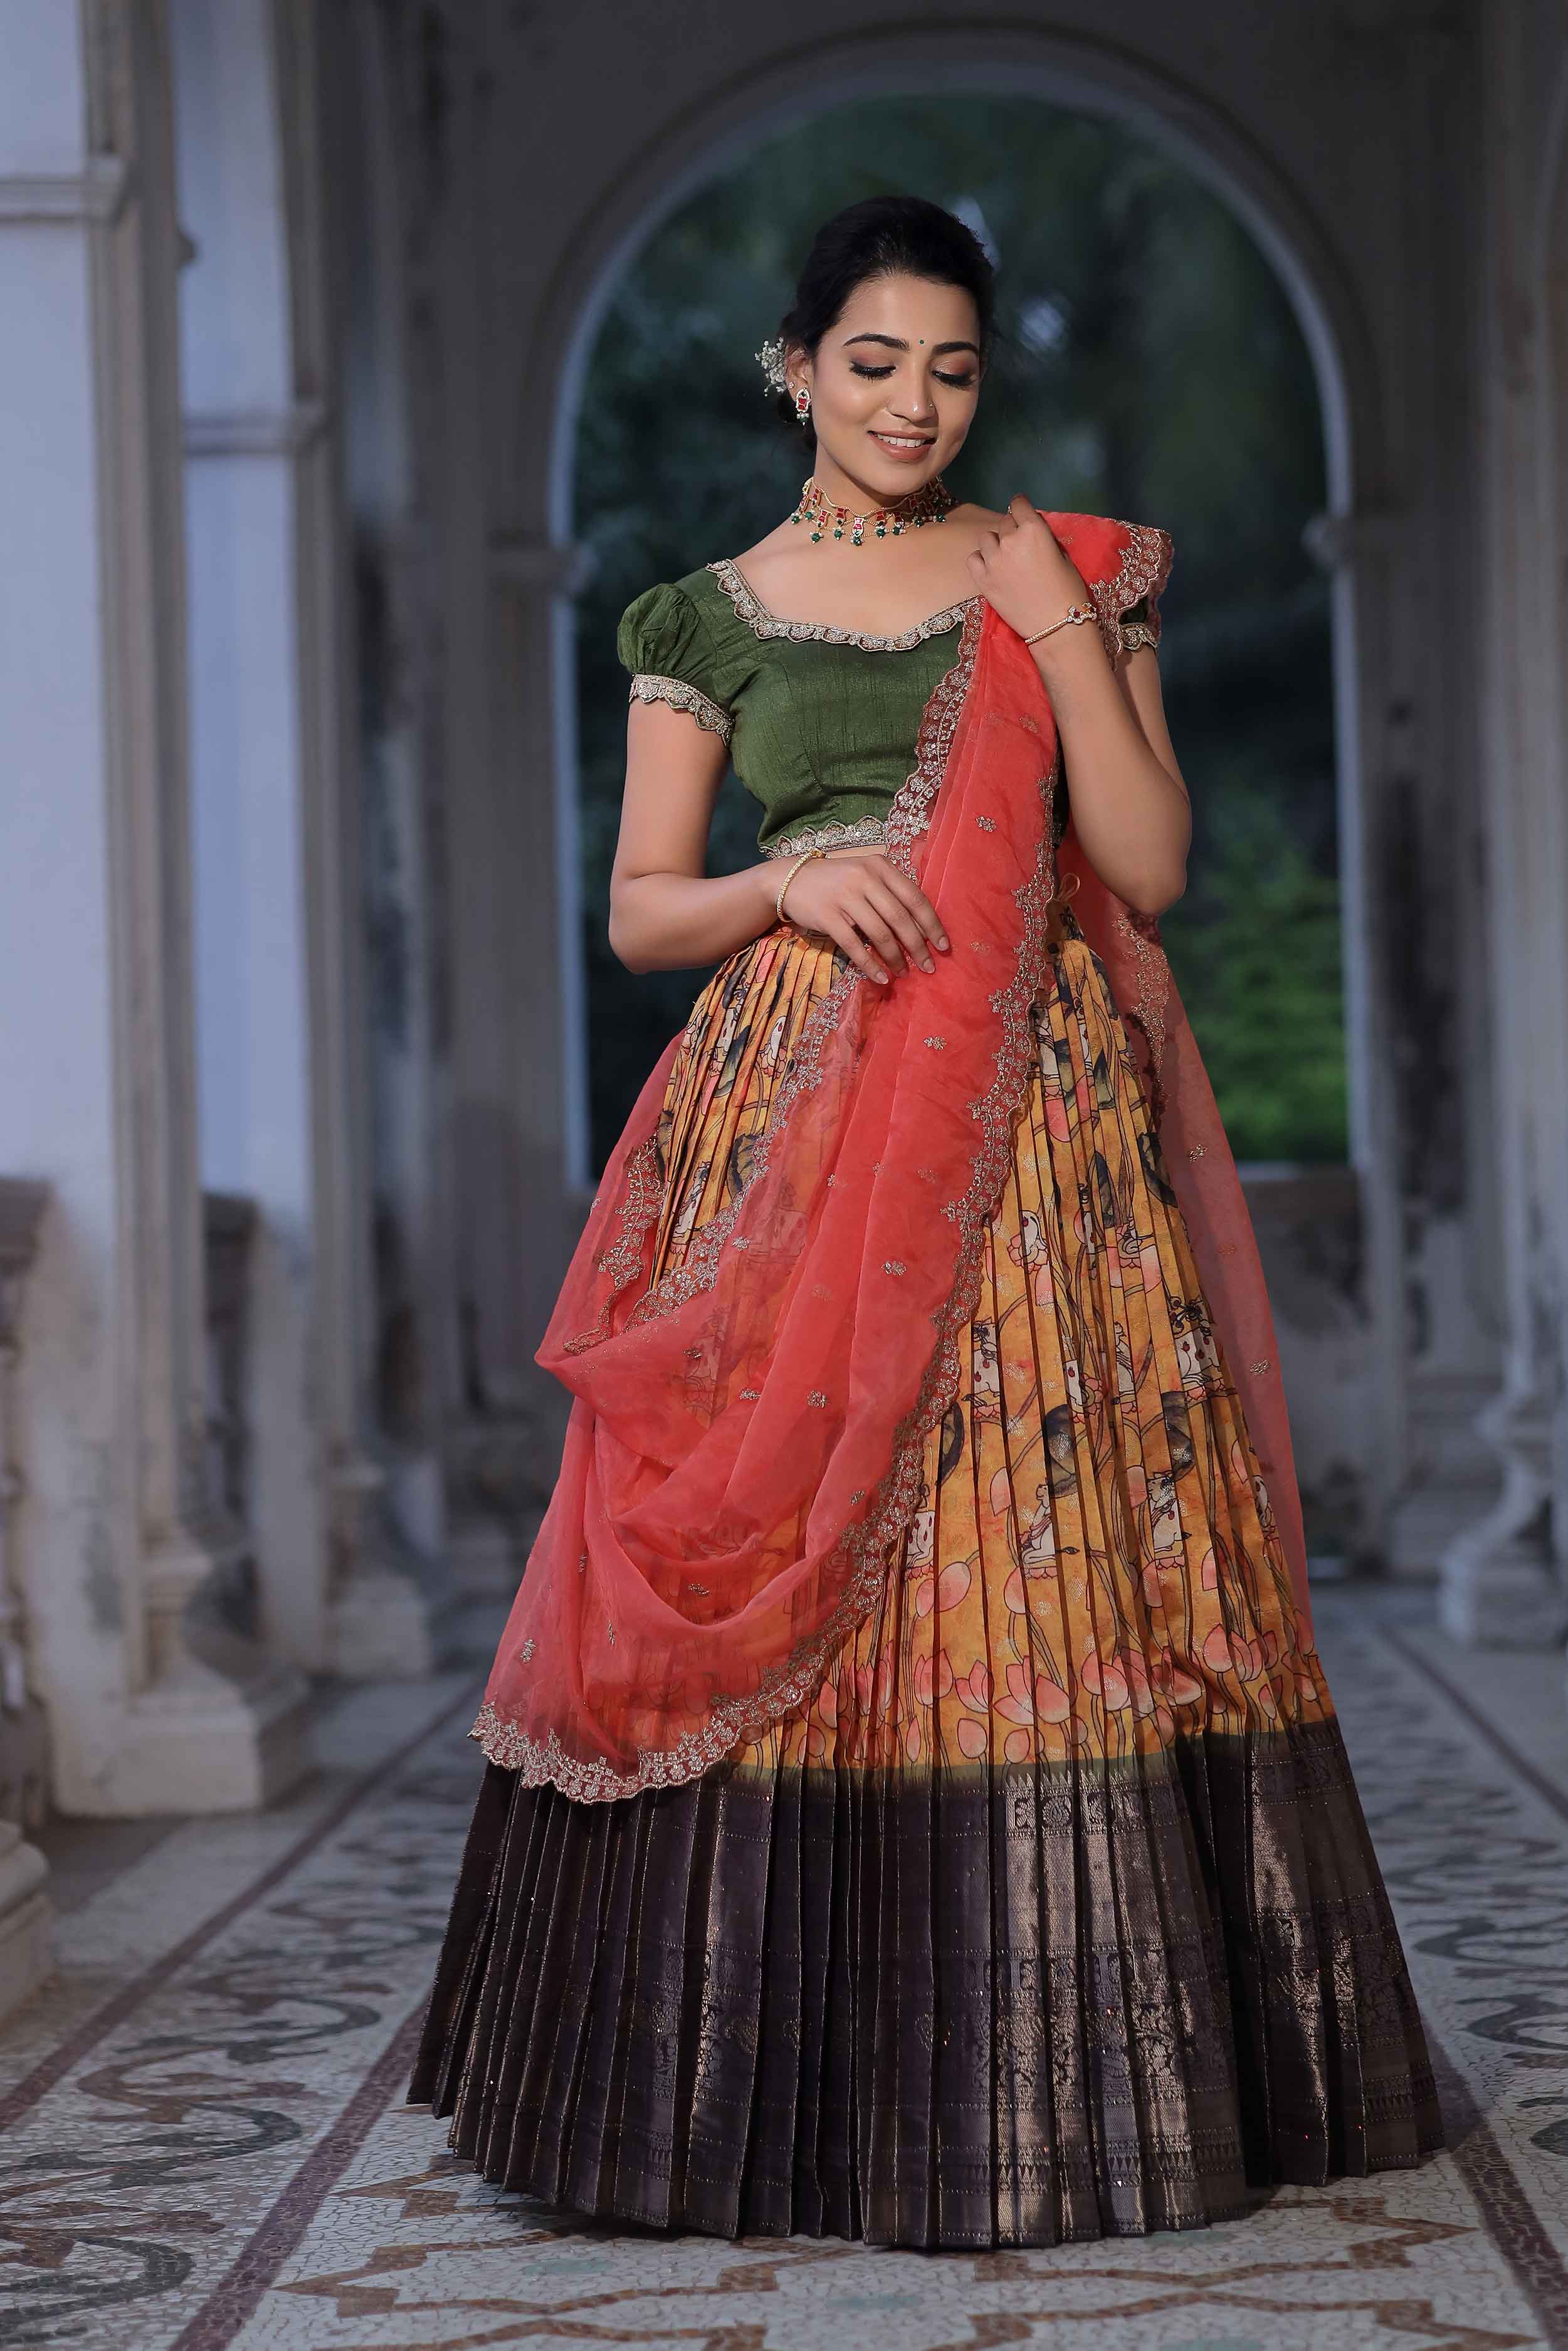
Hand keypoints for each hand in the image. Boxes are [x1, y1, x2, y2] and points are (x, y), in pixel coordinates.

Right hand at [776, 850, 948, 984]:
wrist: (792, 880)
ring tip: (905, 973)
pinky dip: (870, 964)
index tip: (943, 946)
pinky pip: (854, 945)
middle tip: (928, 967)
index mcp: (881, 867)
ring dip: (896, 958)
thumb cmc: (837, 881)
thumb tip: (922, 927)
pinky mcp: (828, 916)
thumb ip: (891, 892)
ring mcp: (845, 896)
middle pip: (900, 918)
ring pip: (880, 934)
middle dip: (918, 947)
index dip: (932, 925)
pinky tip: (881, 977)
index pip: (915, 898)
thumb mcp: (866, 875)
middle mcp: (865, 878)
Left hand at [966, 495, 1092, 643]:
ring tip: (1004, 557)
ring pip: (986, 539)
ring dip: (995, 544)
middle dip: (1011, 530)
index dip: (1020, 508)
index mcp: (1033, 529)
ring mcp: (993, 560)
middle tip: (1019, 546)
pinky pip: (973, 559)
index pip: (1018, 504)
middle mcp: (1010, 540)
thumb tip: (1031, 532)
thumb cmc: (1068, 590)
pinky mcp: (983, 580)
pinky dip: (981, 560)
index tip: (1021, 514)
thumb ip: (1043, 538)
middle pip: (1004, 523)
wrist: (1056, 624)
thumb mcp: (1062, 555)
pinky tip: (990, 567)